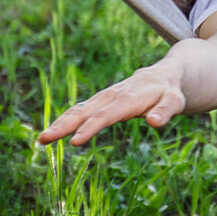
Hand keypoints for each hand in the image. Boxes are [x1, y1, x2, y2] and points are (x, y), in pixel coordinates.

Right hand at [35, 65, 187, 145]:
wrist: (166, 74)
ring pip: (78, 110)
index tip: (74, 141)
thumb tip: (154, 122)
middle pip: (84, 112)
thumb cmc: (170, 92)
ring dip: (59, 123)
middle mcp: (111, 96)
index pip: (106, 115)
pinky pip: (80, 110)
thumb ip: (165, 111)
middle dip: (63, 125)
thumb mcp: (175, 101)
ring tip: (41, 140)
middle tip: (43, 140)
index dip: (90, 128)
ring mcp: (104, 98)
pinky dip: (65, 120)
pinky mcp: (100, 101)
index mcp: (128, 98)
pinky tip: (52, 133)